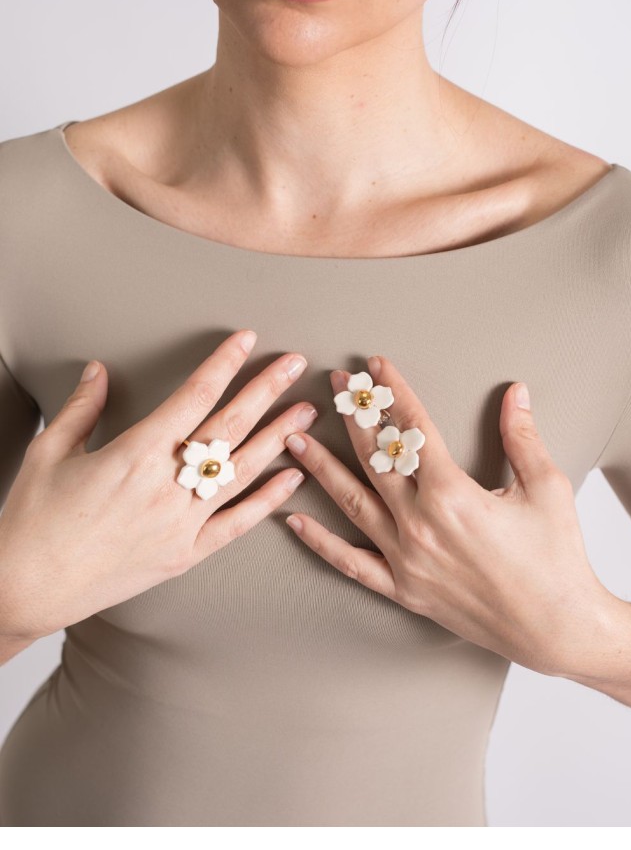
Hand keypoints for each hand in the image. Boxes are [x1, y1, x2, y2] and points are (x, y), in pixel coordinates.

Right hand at [0, 330, 317, 642]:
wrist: (25, 589)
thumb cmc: (31, 520)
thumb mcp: (49, 453)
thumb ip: (82, 408)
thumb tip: (99, 370)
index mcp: (135, 453)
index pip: (194, 395)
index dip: (224, 363)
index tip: (247, 340)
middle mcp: (167, 485)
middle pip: (229, 426)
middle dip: (266, 389)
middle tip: (294, 363)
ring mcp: (181, 522)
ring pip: (243, 471)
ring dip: (278, 437)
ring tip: (305, 412)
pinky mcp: (185, 553)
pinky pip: (237, 523)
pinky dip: (267, 500)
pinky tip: (291, 478)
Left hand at [283, 356, 621, 675]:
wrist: (558, 629)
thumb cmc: (556, 559)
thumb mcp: (547, 488)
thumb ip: (522, 437)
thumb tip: (517, 394)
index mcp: (451, 494)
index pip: (412, 429)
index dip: (393, 392)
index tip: (376, 367)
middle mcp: (419, 524)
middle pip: (375, 459)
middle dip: (353, 416)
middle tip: (335, 386)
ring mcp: (406, 559)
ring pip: (352, 503)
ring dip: (322, 468)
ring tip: (296, 439)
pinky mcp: (403, 590)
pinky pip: (351, 564)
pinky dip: (320, 542)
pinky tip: (295, 522)